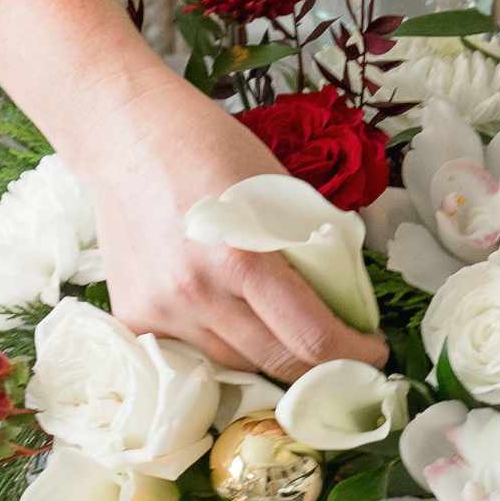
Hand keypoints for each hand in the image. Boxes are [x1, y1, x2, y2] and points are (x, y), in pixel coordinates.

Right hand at [68, 76, 388, 382]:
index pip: (312, 339)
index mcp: (242, 259)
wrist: (125, 135)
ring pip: (235, 364)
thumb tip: (348, 303)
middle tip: (344, 353)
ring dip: (268, 354)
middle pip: (277, 364)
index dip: (354, 356)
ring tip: (284, 327)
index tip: (374, 353)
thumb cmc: (212, 150)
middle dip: (322, 365)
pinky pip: (192, 353)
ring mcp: (160, 311)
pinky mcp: (133, 317)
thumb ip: (311, 248)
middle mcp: (196, 295)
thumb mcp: (279, 190)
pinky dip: (221, 344)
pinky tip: (233, 318)